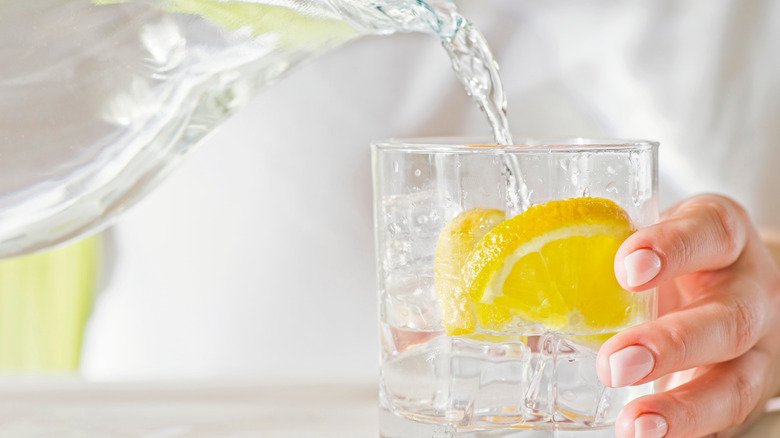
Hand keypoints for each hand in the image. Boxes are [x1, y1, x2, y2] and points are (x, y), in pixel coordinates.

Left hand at [596, 194, 779, 437]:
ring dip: (683, 407)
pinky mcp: (742, 385)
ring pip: (737, 379)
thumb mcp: (646, 238)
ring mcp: (753, 345)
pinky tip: (649, 436)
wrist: (725, 279)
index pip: (708, 232)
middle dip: (671, 344)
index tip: (627, 268)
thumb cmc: (671, 256)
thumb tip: (517, 284)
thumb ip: (597, 251)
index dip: (673, 248)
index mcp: (719, 235)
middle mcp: (746, 290)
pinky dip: (689, 431)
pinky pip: (726, 416)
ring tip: (635, 423)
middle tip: (616, 363)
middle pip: (728, 318)